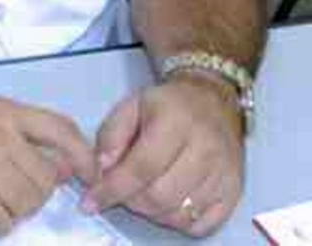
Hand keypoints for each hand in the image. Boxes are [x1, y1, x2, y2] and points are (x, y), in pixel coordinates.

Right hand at [0, 96, 96, 238]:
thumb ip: (21, 134)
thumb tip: (63, 166)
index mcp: (3, 111)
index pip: (60, 129)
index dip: (83, 156)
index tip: (90, 175)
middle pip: (46, 178)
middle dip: (35, 193)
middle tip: (8, 190)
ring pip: (27, 204)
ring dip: (13, 210)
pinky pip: (2, 224)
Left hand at [81, 76, 244, 236]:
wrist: (212, 100)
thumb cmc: (168, 104)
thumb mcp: (132, 105)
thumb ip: (111, 134)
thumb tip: (102, 168)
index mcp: (176, 121)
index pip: (142, 167)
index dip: (113, 188)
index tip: (91, 200)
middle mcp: (205, 149)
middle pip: (159, 196)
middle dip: (130, 200)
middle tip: (120, 190)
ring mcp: (223, 173)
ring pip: (178, 214)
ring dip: (151, 212)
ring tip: (142, 192)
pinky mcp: (233, 192)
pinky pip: (199, 225)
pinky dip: (176, 220)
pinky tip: (166, 201)